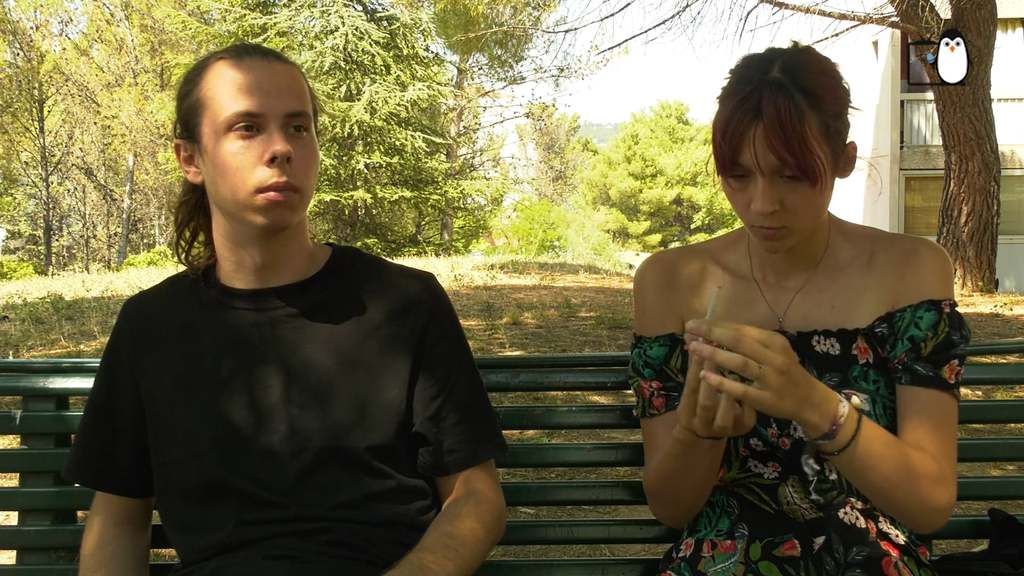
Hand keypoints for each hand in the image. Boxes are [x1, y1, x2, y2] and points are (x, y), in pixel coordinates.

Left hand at [683, 318, 833, 432]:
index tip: (695, 323)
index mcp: (775, 341)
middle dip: (711, 333)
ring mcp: (771, 379)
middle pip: (738, 341)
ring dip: (714, 354)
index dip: (716, 325)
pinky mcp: (765, 399)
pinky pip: (740, 389)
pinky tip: (703, 375)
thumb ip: (750, 341)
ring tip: (693, 348)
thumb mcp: (775, 350)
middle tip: (689, 329)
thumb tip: (717, 329)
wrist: (810, 400)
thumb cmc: (786, 371)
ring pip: (739, 362)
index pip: (741, 329)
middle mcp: (774, 357)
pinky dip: (721, 382)